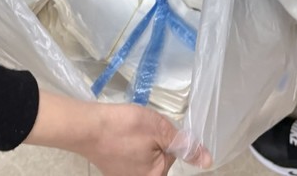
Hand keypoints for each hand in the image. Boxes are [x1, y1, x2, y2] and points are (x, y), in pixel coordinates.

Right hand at [27, 93, 211, 175]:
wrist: (88, 127)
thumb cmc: (124, 127)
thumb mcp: (159, 129)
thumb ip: (184, 144)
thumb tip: (208, 160)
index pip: (173, 154)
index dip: (164, 136)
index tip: (150, 128)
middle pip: (158, 156)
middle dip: (152, 139)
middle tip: (137, 127)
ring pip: (143, 155)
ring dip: (139, 141)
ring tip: (127, 131)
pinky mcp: (113, 170)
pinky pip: (129, 157)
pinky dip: (127, 145)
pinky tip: (119, 136)